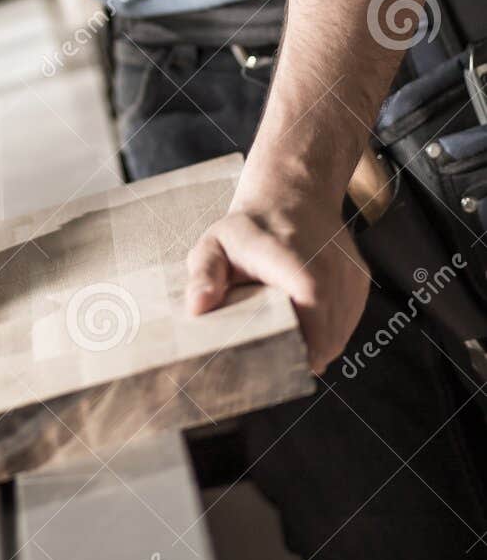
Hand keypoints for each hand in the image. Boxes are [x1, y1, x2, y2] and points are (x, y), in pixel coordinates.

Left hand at [184, 178, 369, 374]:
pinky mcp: (360, 278)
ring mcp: (347, 269)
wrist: (292, 196)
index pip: (311, 294)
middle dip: (308, 352)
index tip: (294, 360)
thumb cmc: (246, 230)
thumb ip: (204, 275)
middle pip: (330, 325)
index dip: (309, 334)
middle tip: (281, 363)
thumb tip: (198, 308)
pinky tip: (307, 325)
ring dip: (320, 345)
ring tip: (291, 340)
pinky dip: (331, 332)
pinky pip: (349, 320)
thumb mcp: (214, 245)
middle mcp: (324, 259)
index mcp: (284, 252)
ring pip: (342, 329)